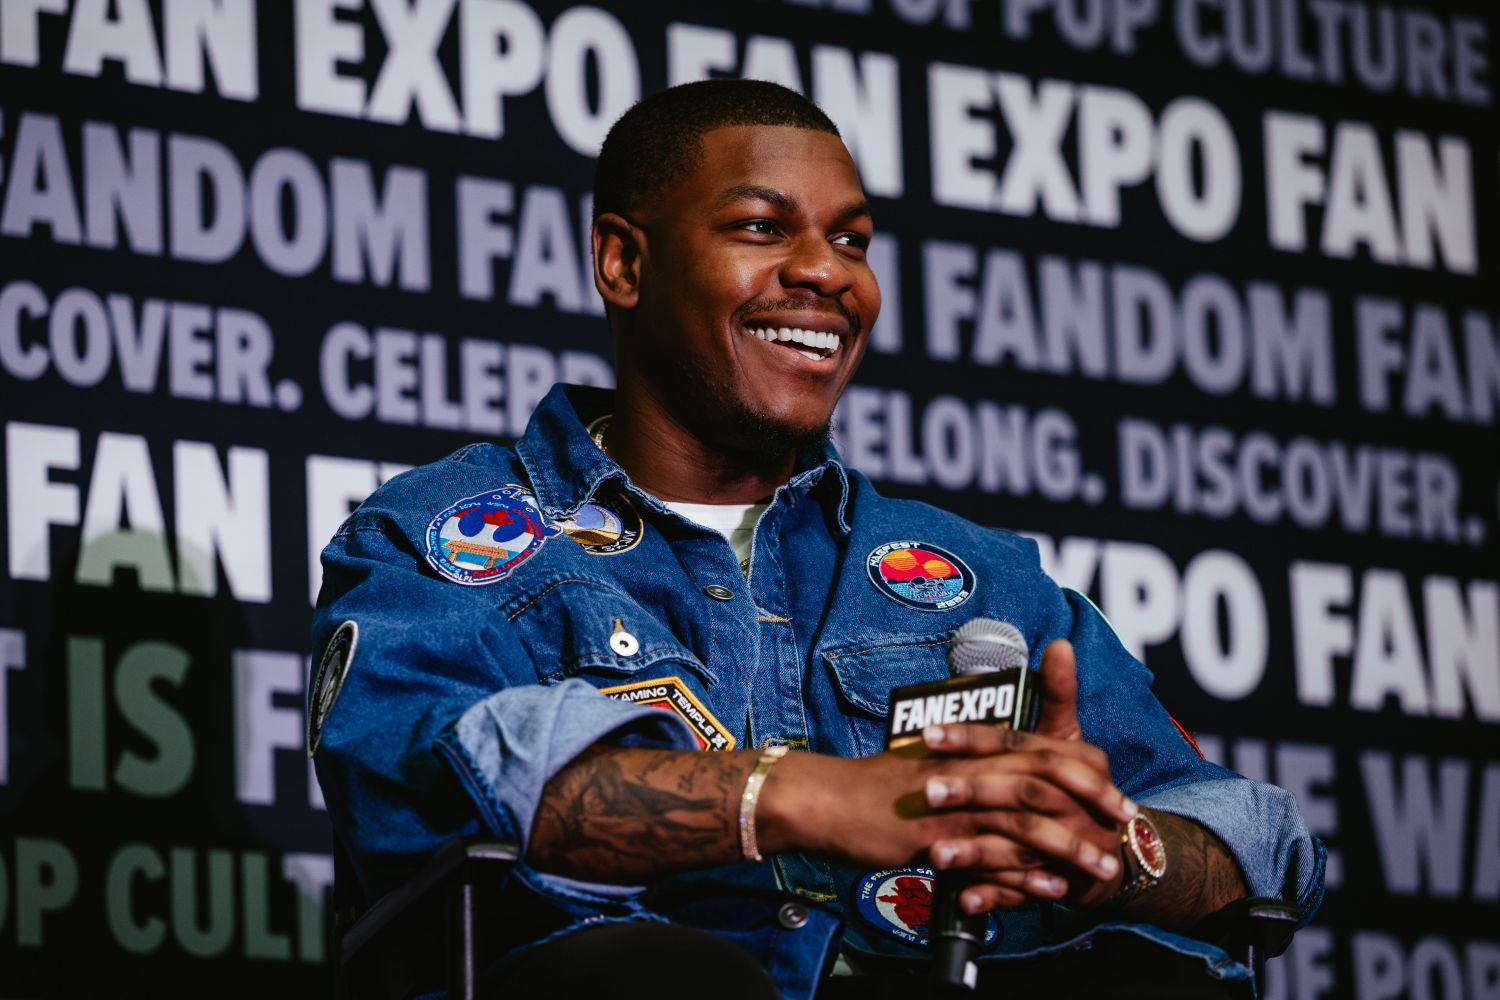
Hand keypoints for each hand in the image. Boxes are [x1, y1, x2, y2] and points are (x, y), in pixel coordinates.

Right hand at [761, 641, 1132, 908]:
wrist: (824, 800)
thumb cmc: (870, 789)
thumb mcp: (923, 769)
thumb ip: (963, 771)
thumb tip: (990, 776)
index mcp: (969, 747)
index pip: (1038, 746)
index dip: (1080, 765)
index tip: (1111, 786)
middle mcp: (967, 766)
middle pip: (1045, 774)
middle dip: (1092, 799)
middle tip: (1125, 822)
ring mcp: (953, 799)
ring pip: (1027, 816)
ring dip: (1070, 843)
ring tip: (1102, 868)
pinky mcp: (937, 834)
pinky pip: (992, 853)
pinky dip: (1027, 873)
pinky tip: (1053, 888)